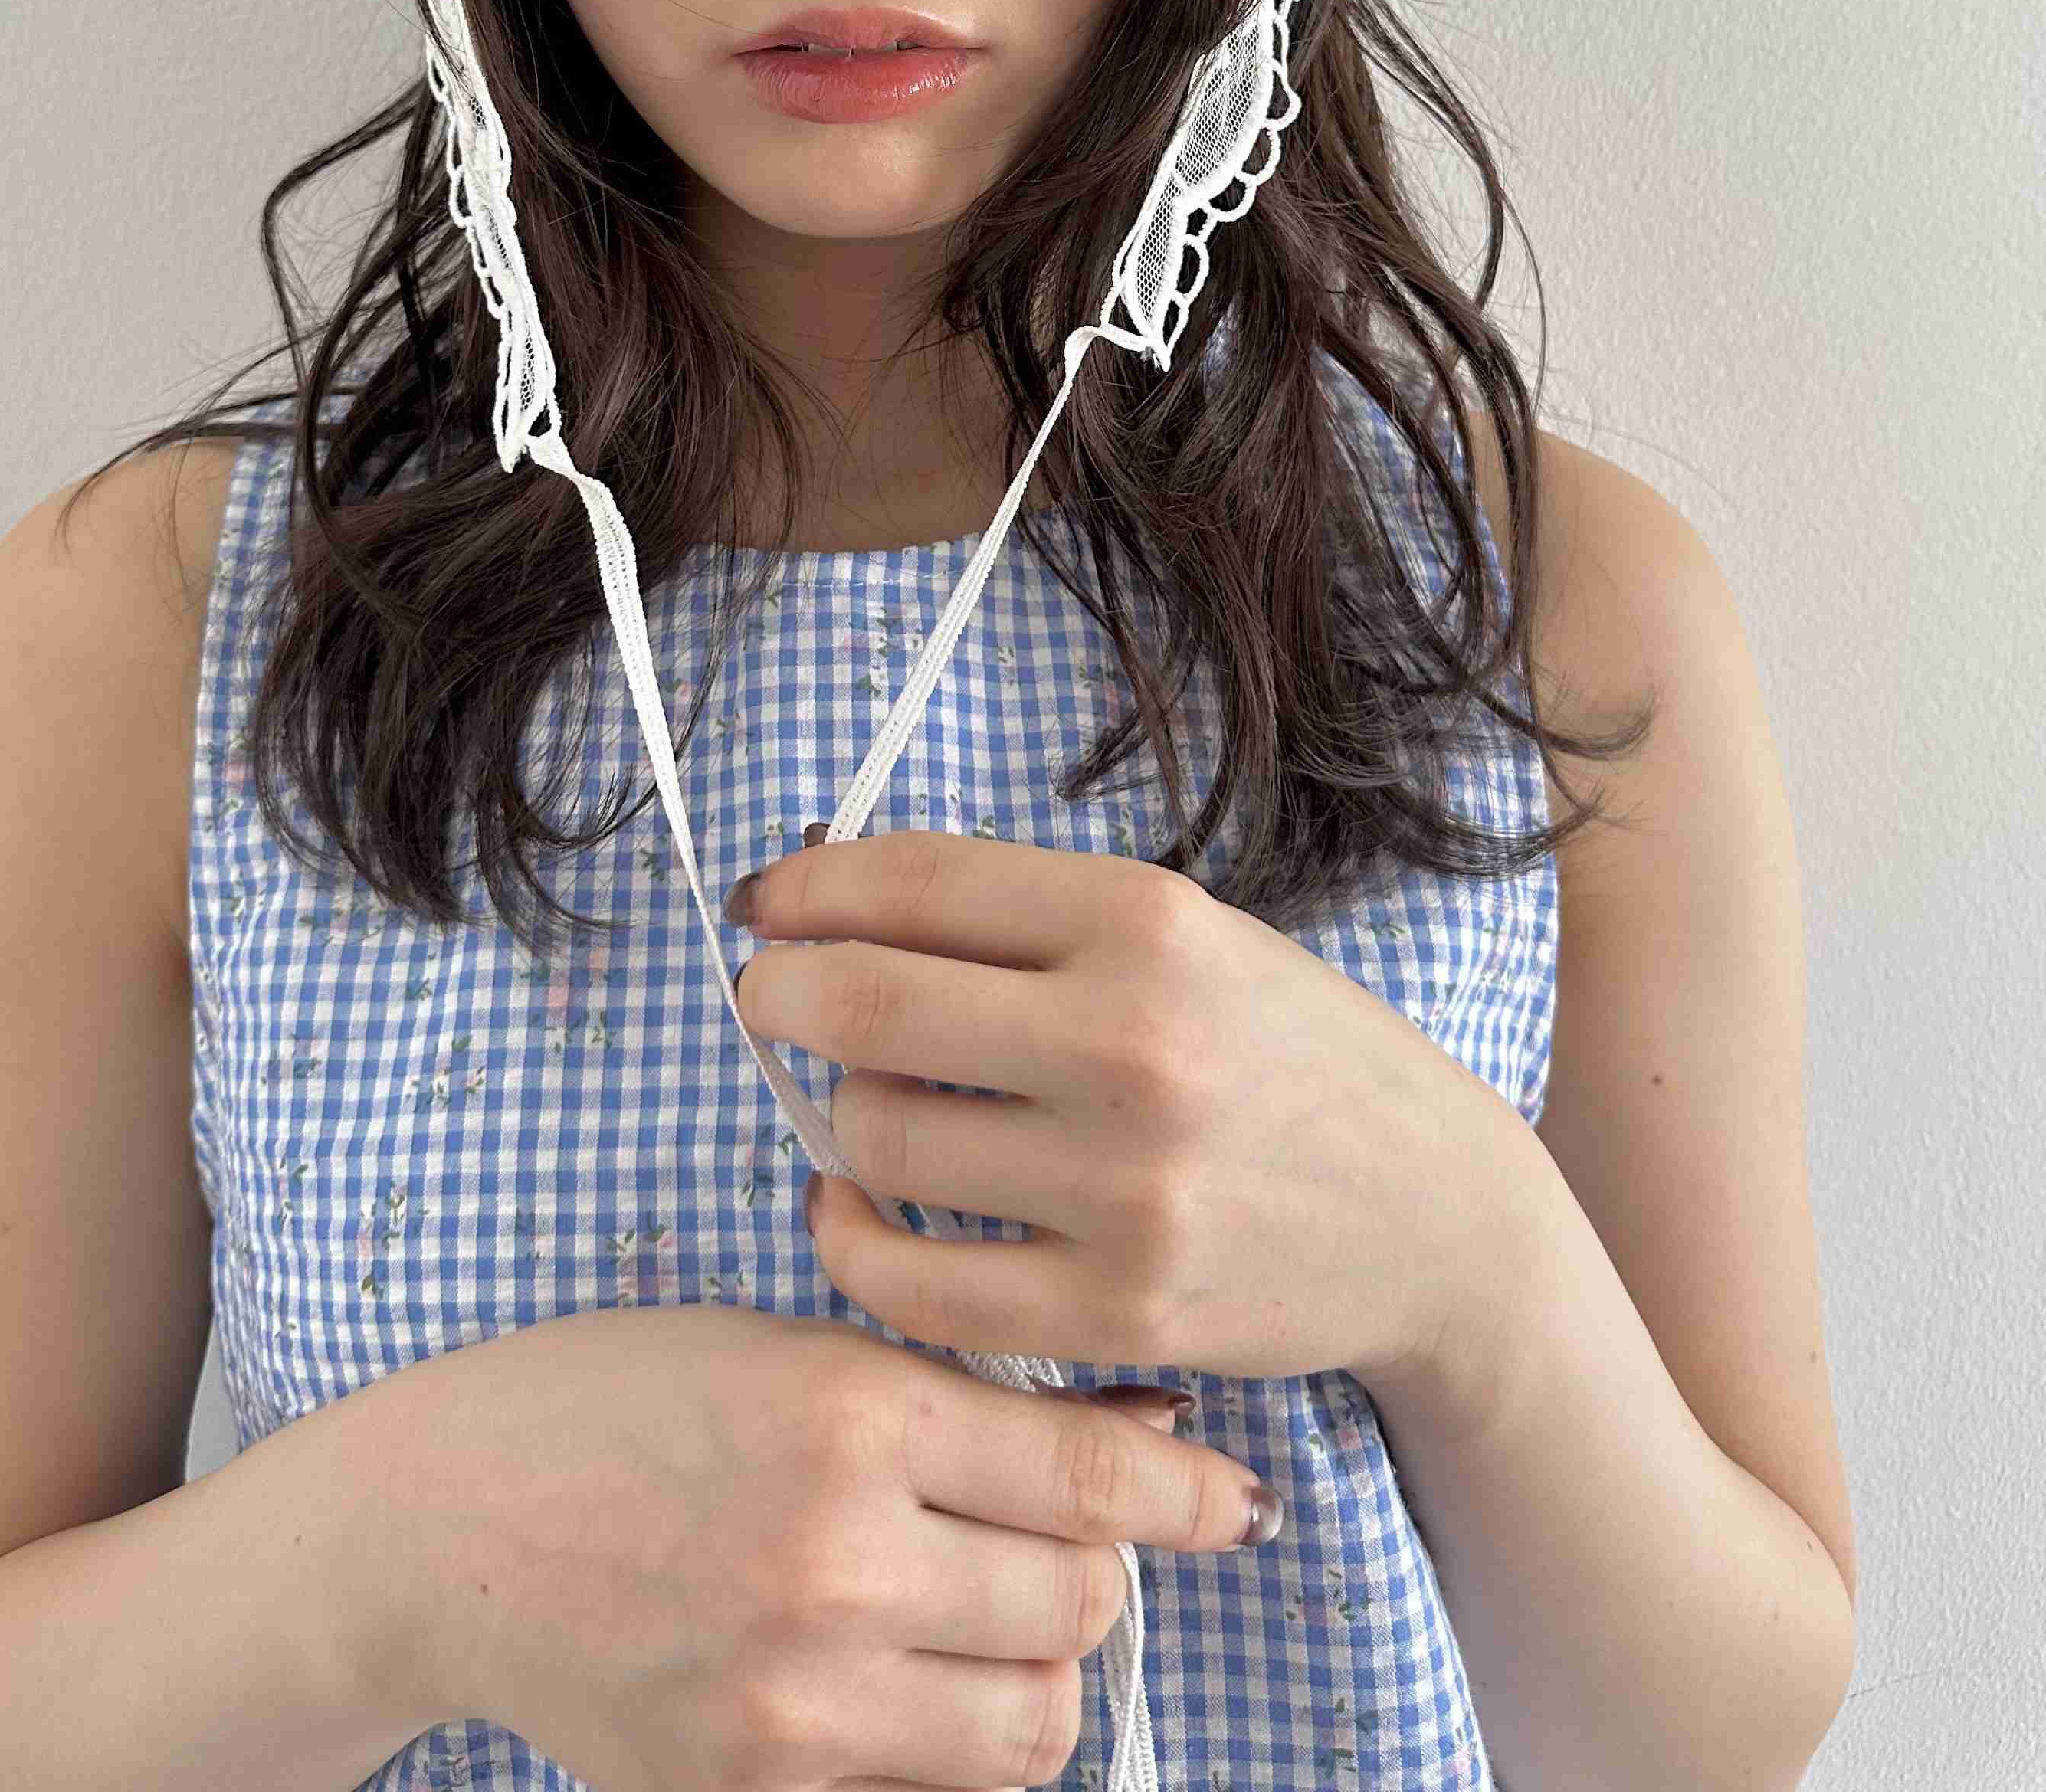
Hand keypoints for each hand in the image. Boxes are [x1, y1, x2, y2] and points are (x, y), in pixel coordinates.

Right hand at [374, 1300, 1270, 1791]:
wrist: (443, 1527)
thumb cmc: (614, 1398)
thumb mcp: (789, 1345)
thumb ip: (955, 1396)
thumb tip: (1141, 1424)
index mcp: (852, 1414)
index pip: (1090, 1470)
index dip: (1187, 1488)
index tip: (1235, 1498)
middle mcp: (839, 1559)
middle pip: (1081, 1606)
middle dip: (1095, 1572)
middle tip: (1055, 1539)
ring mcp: (797, 1695)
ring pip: (1032, 1724)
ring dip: (1040, 1674)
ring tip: (987, 1621)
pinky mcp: (753, 1789)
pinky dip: (946, 1743)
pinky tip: (903, 1679)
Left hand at [731, 826, 1516, 1392]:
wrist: (1436, 1218)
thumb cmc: (1283, 1055)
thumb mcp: (1186, 937)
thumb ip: (1025, 921)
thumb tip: (827, 904)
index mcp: (1147, 920)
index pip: (914, 881)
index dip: (804, 885)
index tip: (761, 901)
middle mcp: (1133, 1042)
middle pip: (865, 1006)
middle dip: (779, 993)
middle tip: (770, 997)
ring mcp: (1126, 1188)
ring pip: (878, 1138)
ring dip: (836, 1115)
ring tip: (865, 1105)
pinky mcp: (1118, 1314)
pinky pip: (913, 1283)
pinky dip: (851, 1236)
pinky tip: (855, 1203)